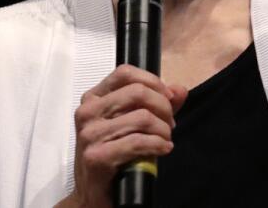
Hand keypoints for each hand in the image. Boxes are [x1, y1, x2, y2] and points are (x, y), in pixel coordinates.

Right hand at [69, 64, 188, 207]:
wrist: (92, 194)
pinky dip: (158, 145)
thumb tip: (180, 90)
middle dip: (163, 107)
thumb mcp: (132, 124)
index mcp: (93, 99)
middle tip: (170, 123)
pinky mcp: (97, 157)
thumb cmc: (112, 156)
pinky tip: (163, 149)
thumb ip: (156, 104)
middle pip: (138, 92)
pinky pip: (138, 142)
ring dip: (163, 130)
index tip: (169, 97)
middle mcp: (87, 113)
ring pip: (142, 117)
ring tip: (165, 139)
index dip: (153, 82)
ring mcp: (90, 135)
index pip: (125, 73)